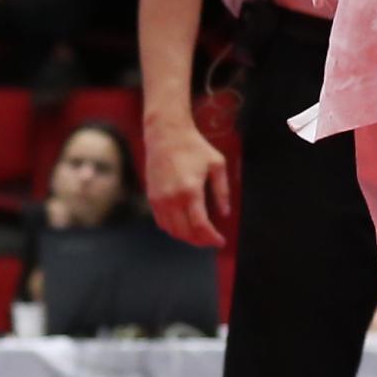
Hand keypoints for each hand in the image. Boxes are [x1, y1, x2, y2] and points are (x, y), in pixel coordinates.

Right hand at [145, 116, 231, 247]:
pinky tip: (185, 226)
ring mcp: (159, 199)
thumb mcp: (217, 164)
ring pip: (172, 231)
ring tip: (200, 235)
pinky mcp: (152, 198)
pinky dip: (174, 229)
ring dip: (187, 237)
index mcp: (190, 191)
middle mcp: (172, 198)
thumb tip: (225, 213)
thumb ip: (222, 191)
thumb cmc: (194, 147)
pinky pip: (162, 222)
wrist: (166, 134)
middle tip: (212, 240)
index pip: (200, 226)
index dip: (211, 238)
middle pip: (185, 233)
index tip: (221, 241)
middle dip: (201, 241)